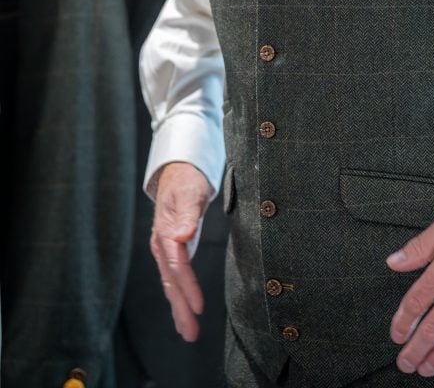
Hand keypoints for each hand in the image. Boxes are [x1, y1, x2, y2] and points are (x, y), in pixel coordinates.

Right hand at [150, 161, 211, 341]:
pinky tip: (183, 310)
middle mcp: (162, 245)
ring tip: (188, 331)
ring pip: (171, 284)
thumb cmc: (186, 180)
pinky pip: (174, 278)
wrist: (178, 171)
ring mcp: (165, 249)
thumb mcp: (190, 191)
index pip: (177, 266)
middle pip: (171, 282)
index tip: (199, 307)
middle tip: (191, 334)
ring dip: (179, 308)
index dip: (188, 287)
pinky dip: (179, 296)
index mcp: (166, 232)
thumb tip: (183, 235)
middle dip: (180, 309)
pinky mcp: (172, 251)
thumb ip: (188, 214)